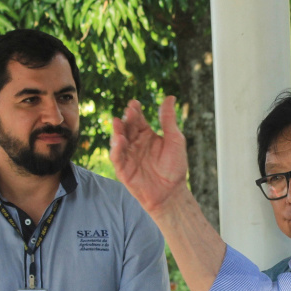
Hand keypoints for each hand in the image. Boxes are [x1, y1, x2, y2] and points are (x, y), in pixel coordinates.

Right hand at [110, 97, 189, 214]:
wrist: (172, 193)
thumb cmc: (175, 167)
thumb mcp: (175, 140)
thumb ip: (169, 120)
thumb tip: (169, 97)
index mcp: (147, 135)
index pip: (138, 119)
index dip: (135, 111)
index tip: (134, 104)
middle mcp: (135, 143)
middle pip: (127, 127)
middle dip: (126, 119)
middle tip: (129, 111)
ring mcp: (128, 156)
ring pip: (118, 141)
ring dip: (117, 131)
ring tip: (118, 123)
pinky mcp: (123, 170)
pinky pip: (117, 158)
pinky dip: (116, 149)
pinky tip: (119, 141)